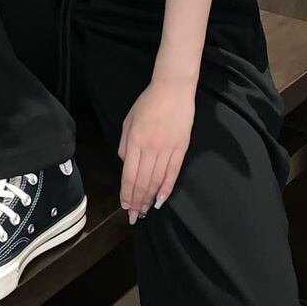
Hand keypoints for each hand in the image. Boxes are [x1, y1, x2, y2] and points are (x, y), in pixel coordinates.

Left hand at [118, 79, 194, 221]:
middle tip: (134, 217)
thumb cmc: (148, 102)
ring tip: (145, 212)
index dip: (127, 194)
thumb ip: (125, 144)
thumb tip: (126, 165)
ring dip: (149, 199)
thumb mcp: (128, 120)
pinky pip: (173, 173)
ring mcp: (167, 148)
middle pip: (143, 182)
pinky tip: (160, 200)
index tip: (125, 207)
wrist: (173, 88)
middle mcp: (150, 147)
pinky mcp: (181, 147)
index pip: (129, 175)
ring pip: (157, 180)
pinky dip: (166, 188)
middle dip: (137, 202)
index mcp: (134, 140)